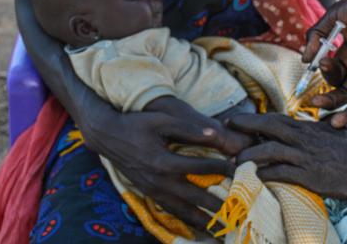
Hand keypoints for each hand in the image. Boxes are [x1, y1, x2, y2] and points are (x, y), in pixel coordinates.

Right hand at [78, 96, 251, 229]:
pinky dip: (184, 219)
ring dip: (201, 219)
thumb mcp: (162, 120)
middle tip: (236, 209)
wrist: (108, 135)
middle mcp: (158, 180)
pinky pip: (168, 210)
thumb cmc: (137, 124)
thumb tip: (215, 133)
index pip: (199, 168)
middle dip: (216, 203)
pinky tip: (195, 224)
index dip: (220, 169)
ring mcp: (151, 189)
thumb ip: (188, 128)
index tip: (237, 170)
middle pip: (193, 196)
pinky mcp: (147, 192)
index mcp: (163, 161)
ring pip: (180, 209)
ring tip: (221, 227)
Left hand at [229, 113, 346, 198]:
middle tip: (226, 126)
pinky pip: (282, 173)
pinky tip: (258, 176)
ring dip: (250, 154)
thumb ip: (312, 128)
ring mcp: (305, 156)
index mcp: (307, 126)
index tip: (237, 120)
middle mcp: (303, 138)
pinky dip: (267, 173)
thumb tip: (300, 127)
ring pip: (269, 150)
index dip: (254, 119)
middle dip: (245, 125)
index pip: (274, 118)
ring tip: (235, 160)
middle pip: (267, 127)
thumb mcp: (331, 130)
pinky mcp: (311, 175)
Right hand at [303, 0, 346, 127]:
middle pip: (344, 93)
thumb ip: (316, 38)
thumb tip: (304, 62)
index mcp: (345, 56)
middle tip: (317, 105)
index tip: (320, 64)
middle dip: (331, 102)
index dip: (324, 75)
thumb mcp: (332, 19)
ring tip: (336, 123)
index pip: (332, 75)